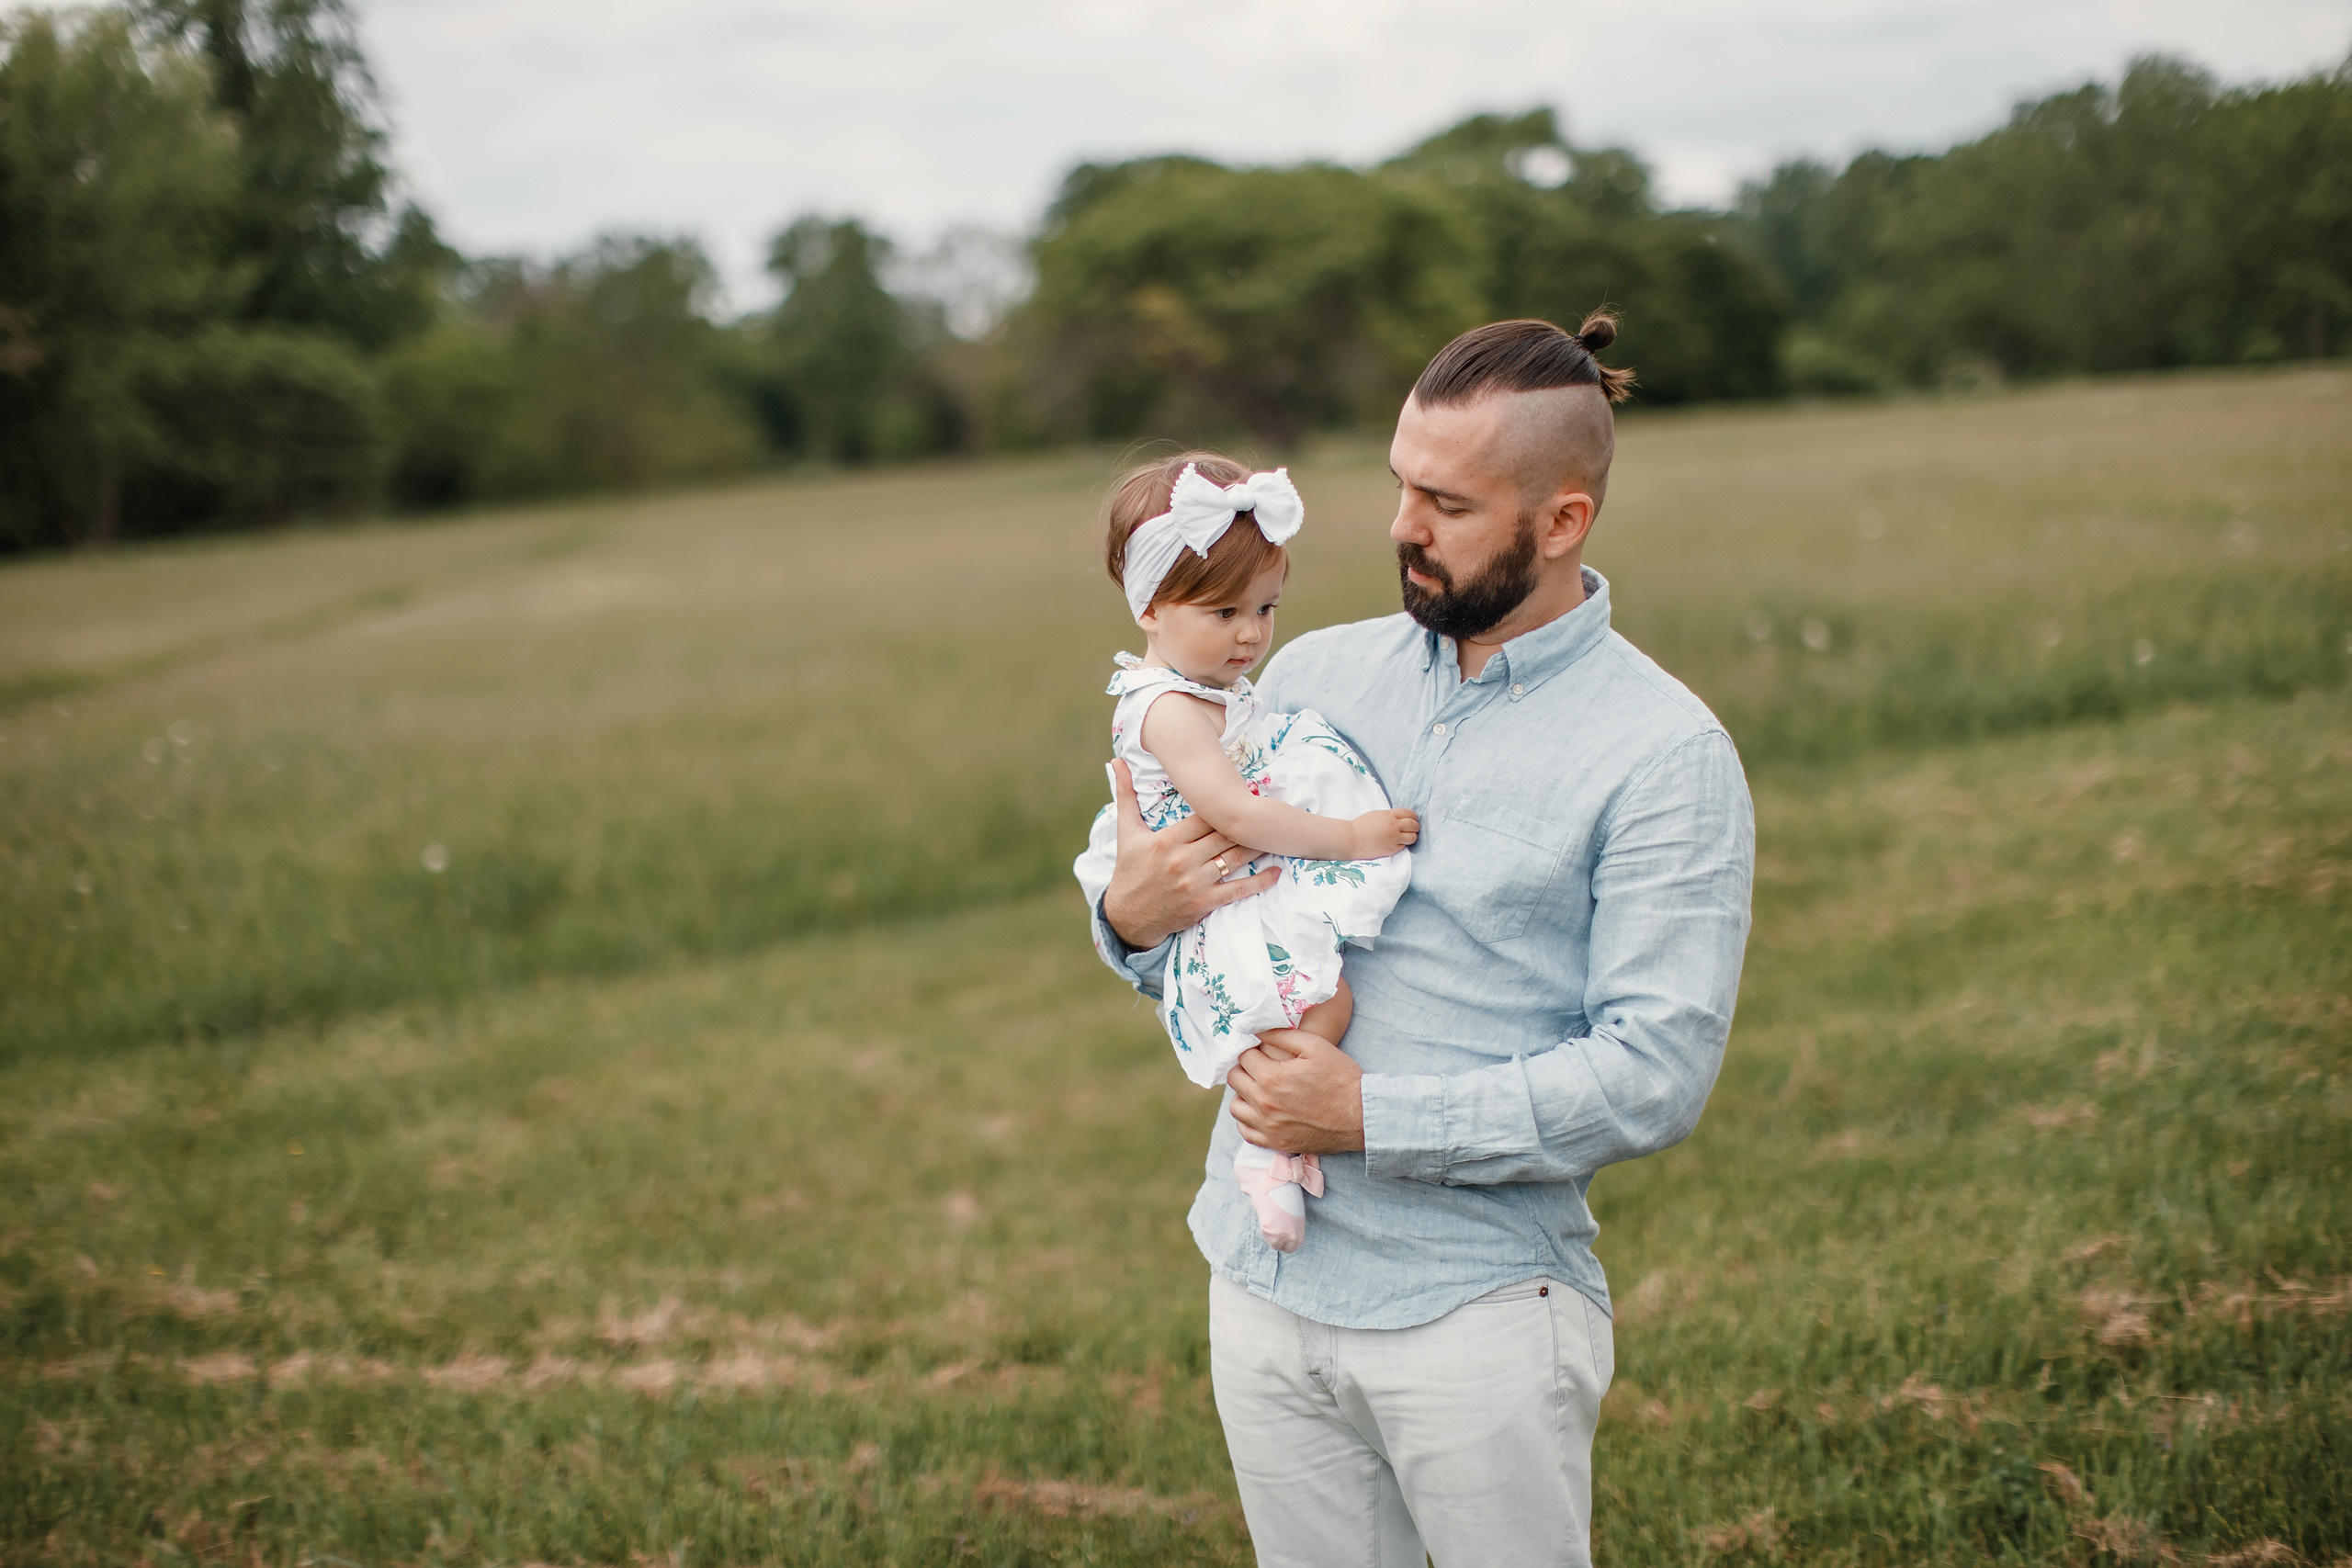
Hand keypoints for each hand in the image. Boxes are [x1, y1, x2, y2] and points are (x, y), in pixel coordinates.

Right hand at [1102, 759, 1279, 949]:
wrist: (1126, 917)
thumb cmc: (1128, 870)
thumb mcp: (1125, 831)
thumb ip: (1125, 794)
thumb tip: (1116, 760)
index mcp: (1166, 840)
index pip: (1204, 817)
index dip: (1225, 806)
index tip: (1245, 794)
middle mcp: (1182, 860)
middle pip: (1224, 836)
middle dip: (1246, 824)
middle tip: (1270, 810)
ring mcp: (1195, 883)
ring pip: (1234, 859)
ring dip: (1258, 847)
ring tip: (1277, 836)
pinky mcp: (1203, 903)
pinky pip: (1237, 890)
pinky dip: (1259, 881)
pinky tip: (1275, 872)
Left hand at [1227, 1029, 1365, 1154]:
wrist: (1361, 1116)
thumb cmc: (1341, 1078)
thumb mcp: (1315, 1046)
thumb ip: (1282, 1035)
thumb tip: (1256, 1029)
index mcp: (1272, 1077)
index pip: (1243, 1057)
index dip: (1253, 1050)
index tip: (1264, 1051)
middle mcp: (1265, 1103)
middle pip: (1236, 1080)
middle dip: (1246, 1069)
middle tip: (1262, 1067)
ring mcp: (1269, 1126)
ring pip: (1236, 1107)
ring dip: (1244, 1094)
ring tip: (1261, 1089)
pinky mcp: (1276, 1142)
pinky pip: (1245, 1131)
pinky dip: (1249, 1119)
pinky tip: (1262, 1111)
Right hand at [1346, 808, 1419, 859]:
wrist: (1351, 839)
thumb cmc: (1360, 826)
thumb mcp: (1376, 815)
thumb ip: (1389, 816)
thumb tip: (1400, 818)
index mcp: (1389, 815)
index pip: (1409, 813)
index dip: (1413, 817)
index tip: (1412, 820)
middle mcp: (1394, 826)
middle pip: (1414, 825)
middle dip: (1415, 827)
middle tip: (1413, 829)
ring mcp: (1394, 838)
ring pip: (1413, 837)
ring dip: (1412, 837)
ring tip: (1407, 837)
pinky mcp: (1392, 849)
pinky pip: (1404, 846)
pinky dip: (1403, 844)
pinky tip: (1397, 843)